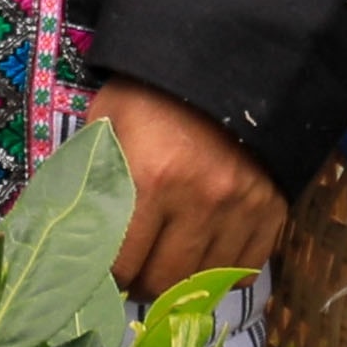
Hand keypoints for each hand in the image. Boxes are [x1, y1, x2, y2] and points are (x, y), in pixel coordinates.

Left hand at [96, 79, 287, 297]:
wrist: (226, 61)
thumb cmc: (153, 93)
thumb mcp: (108, 121)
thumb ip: (92, 177)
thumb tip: (74, 233)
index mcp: (150, 179)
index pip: (121, 262)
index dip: (106, 275)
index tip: (102, 272)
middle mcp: (198, 202)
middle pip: (163, 282)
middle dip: (141, 285)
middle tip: (133, 275)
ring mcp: (240, 210)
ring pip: (204, 283)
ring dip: (180, 284)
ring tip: (166, 268)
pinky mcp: (272, 211)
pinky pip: (246, 269)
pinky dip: (222, 274)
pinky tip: (205, 257)